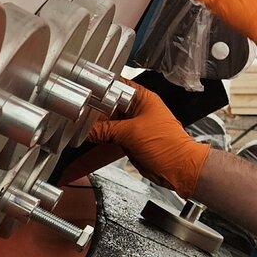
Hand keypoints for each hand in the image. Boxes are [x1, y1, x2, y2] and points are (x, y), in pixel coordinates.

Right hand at [88, 85, 209, 195]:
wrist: (178, 170)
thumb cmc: (169, 146)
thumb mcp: (131, 133)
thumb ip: (105, 130)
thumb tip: (87, 130)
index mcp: (143, 98)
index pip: (117, 87)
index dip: (100, 90)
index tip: (84, 94)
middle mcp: (138, 110)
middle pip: (109, 107)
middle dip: (94, 112)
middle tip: (78, 115)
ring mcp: (134, 126)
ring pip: (109, 124)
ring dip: (96, 128)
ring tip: (80, 130)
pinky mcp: (130, 141)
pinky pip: (111, 139)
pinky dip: (101, 141)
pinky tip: (90, 142)